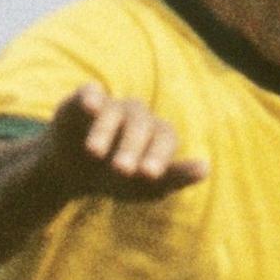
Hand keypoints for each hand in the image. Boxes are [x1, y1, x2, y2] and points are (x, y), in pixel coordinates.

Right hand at [43, 85, 206, 203]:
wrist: (74, 173)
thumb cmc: (118, 180)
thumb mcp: (144, 187)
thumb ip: (174, 178)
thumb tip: (205, 169)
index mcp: (158, 135)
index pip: (165, 139)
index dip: (158, 155)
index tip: (149, 175)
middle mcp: (137, 117)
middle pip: (140, 125)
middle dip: (132, 147)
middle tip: (122, 170)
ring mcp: (111, 107)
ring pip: (114, 112)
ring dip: (106, 130)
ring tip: (94, 153)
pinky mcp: (84, 101)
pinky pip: (90, 92)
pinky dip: (91, 97)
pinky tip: (90, 106)